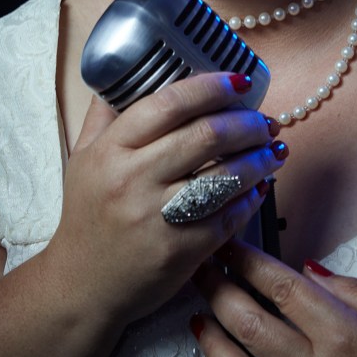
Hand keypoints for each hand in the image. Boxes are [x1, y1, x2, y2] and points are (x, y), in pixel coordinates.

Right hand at [43, 74, 286, 324]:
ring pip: (225, 175)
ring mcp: (158, 217)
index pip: (170, 104)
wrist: (81, 285)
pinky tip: (262, 185)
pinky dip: (252, 198)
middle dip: (247, 123)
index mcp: (112, 150)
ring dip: (259, 158)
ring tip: (275, 148)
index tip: (240, 82)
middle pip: (206, 135)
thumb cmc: (87, 215)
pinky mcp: (181, 251)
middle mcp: (133, 179)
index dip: (212, 87)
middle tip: (265, 121)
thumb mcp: (83, 157)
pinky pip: (229, 216)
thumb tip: (128, 71)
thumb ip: (106, 113)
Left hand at [191, 240, 356, 356]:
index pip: (277, 286)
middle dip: (216, 291)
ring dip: (210, 342)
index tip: (226, 243)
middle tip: (201, 268)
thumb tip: (306, 270)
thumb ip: (348, 287)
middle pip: (246, 324)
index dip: (246, 259)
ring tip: (198, 317)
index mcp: (341, 334)